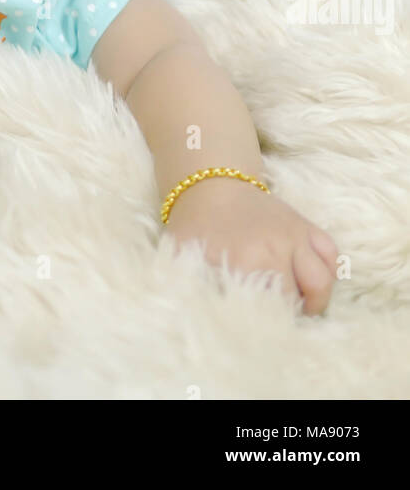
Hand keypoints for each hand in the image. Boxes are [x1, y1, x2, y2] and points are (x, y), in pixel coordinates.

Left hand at [164, 178, 338, 315]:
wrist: (211, 182)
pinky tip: (311, 282)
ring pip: (322, 280)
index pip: (266, 311)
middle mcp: (275, 249)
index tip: (257, 330)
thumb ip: (187, 285)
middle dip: (286, 316)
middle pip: (294, 300)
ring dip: (315, 300)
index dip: (264, 327)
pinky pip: (331, 253)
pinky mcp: (305, 225)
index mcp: (245, 262)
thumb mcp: (182, 255)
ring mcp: (294, 235)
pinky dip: (329, 271)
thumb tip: (195, 317)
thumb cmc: (196, 224)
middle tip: (273, 321)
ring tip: (300, 308)